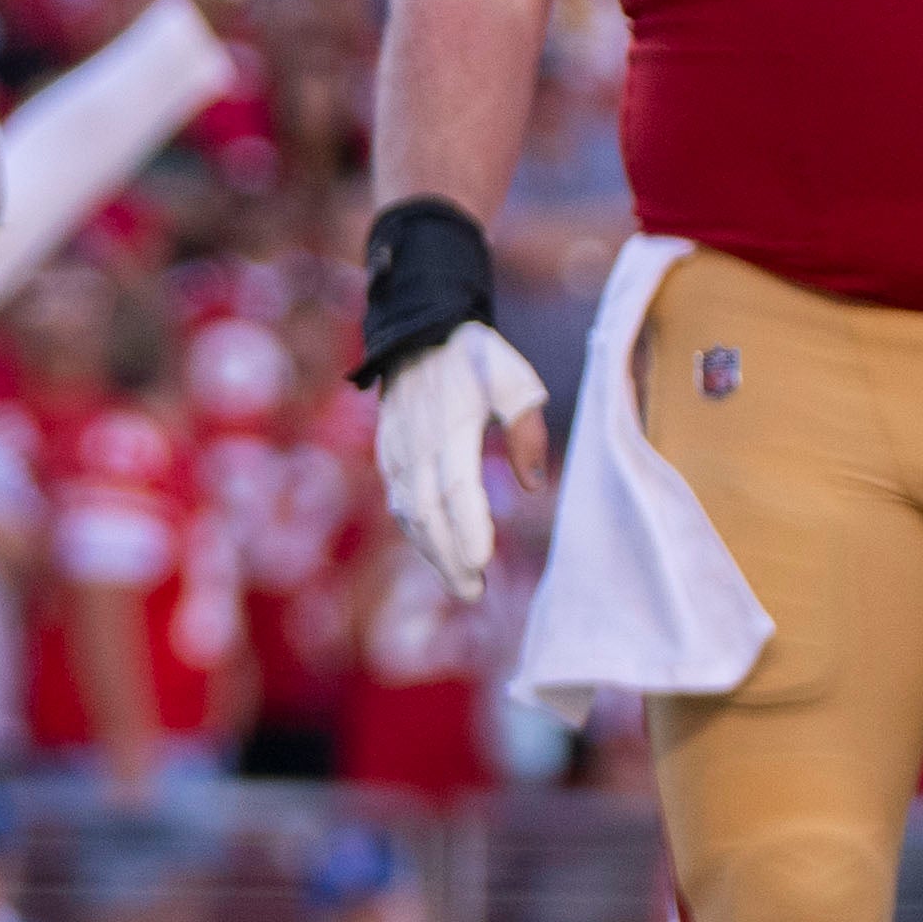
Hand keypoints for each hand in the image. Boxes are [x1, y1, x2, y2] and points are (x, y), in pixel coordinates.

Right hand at [371, 318, 550, 600]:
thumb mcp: (515, 381)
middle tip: (473, 590)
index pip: (456, 485)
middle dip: (449, 556)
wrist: (419, 330)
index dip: (467, 526)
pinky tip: (437, 552)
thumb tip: (533, 486)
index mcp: (450, 423)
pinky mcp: (388, 454)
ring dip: (432, 552)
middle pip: (428, 512)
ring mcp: (397, 450)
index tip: (482, 562)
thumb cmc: (476, 359)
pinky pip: (400, 502)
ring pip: (410, 513)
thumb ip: (527, 430)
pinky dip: (417, 532)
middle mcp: (417, 442)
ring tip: (462, 582)